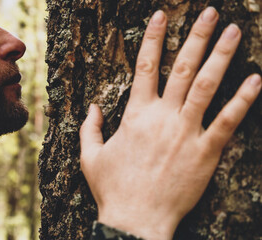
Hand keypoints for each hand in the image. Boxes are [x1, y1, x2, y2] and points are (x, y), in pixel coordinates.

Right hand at [80, 7, 260, 239]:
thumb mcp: (90, 156)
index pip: (144, 67)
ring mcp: (186, 133)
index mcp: (135, 115)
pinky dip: (242, 100)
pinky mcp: (205, 152)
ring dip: (221, 56)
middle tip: (210, 14)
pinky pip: (227, 121)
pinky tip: (255, 80)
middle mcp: (162, 117)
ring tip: (234, 32)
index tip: (160, 16)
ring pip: (206, 86)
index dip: (152, 39)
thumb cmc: (113, 189)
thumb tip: (92, 106)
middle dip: (196, 37)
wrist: (135, 220)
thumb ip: (90, 128)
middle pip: (181, 68)